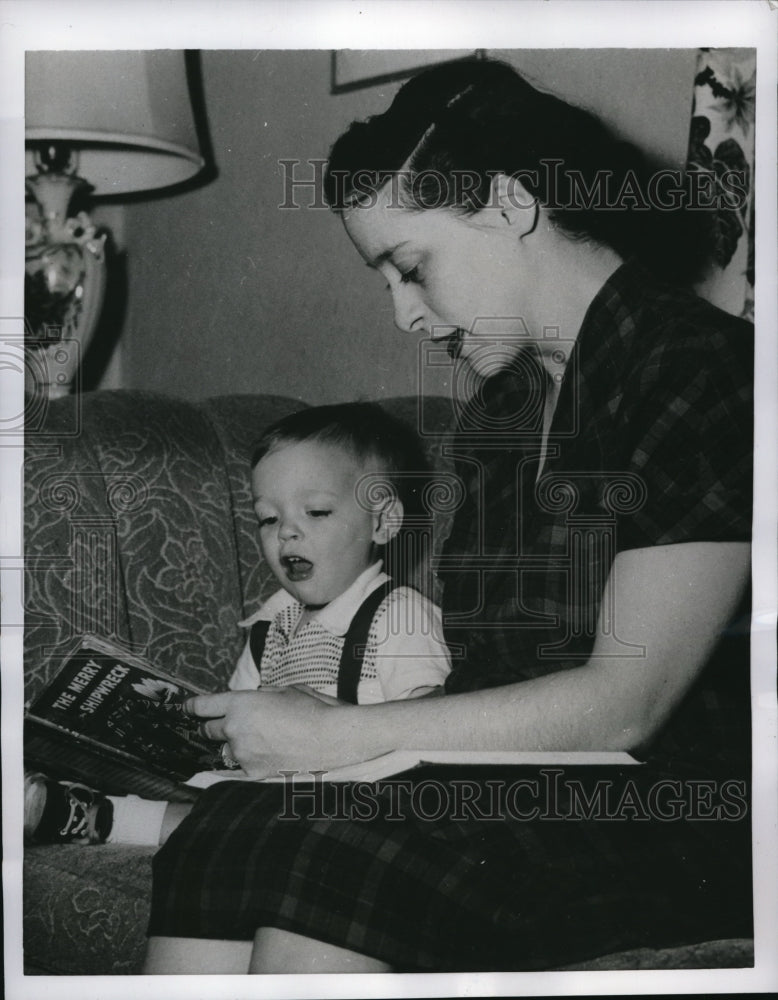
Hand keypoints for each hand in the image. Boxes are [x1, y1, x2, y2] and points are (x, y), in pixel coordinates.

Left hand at [184, 687, 359, 777]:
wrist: (332, 738)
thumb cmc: (313, 708)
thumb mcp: (284, 690)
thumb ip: (260, 695)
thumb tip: (251, 700)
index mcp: (240, 703)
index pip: (202, 706)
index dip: (193, 707)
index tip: (188, 708)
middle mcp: (235, 728)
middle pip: (208, 730)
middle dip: (215, 726)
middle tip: (231, 725)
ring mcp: (242, 753)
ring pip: (227, 749)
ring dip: (236, 745)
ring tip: (263, 741)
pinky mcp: (252, 772)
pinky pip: (242, 765)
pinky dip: (251, 760)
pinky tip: (271, 754)